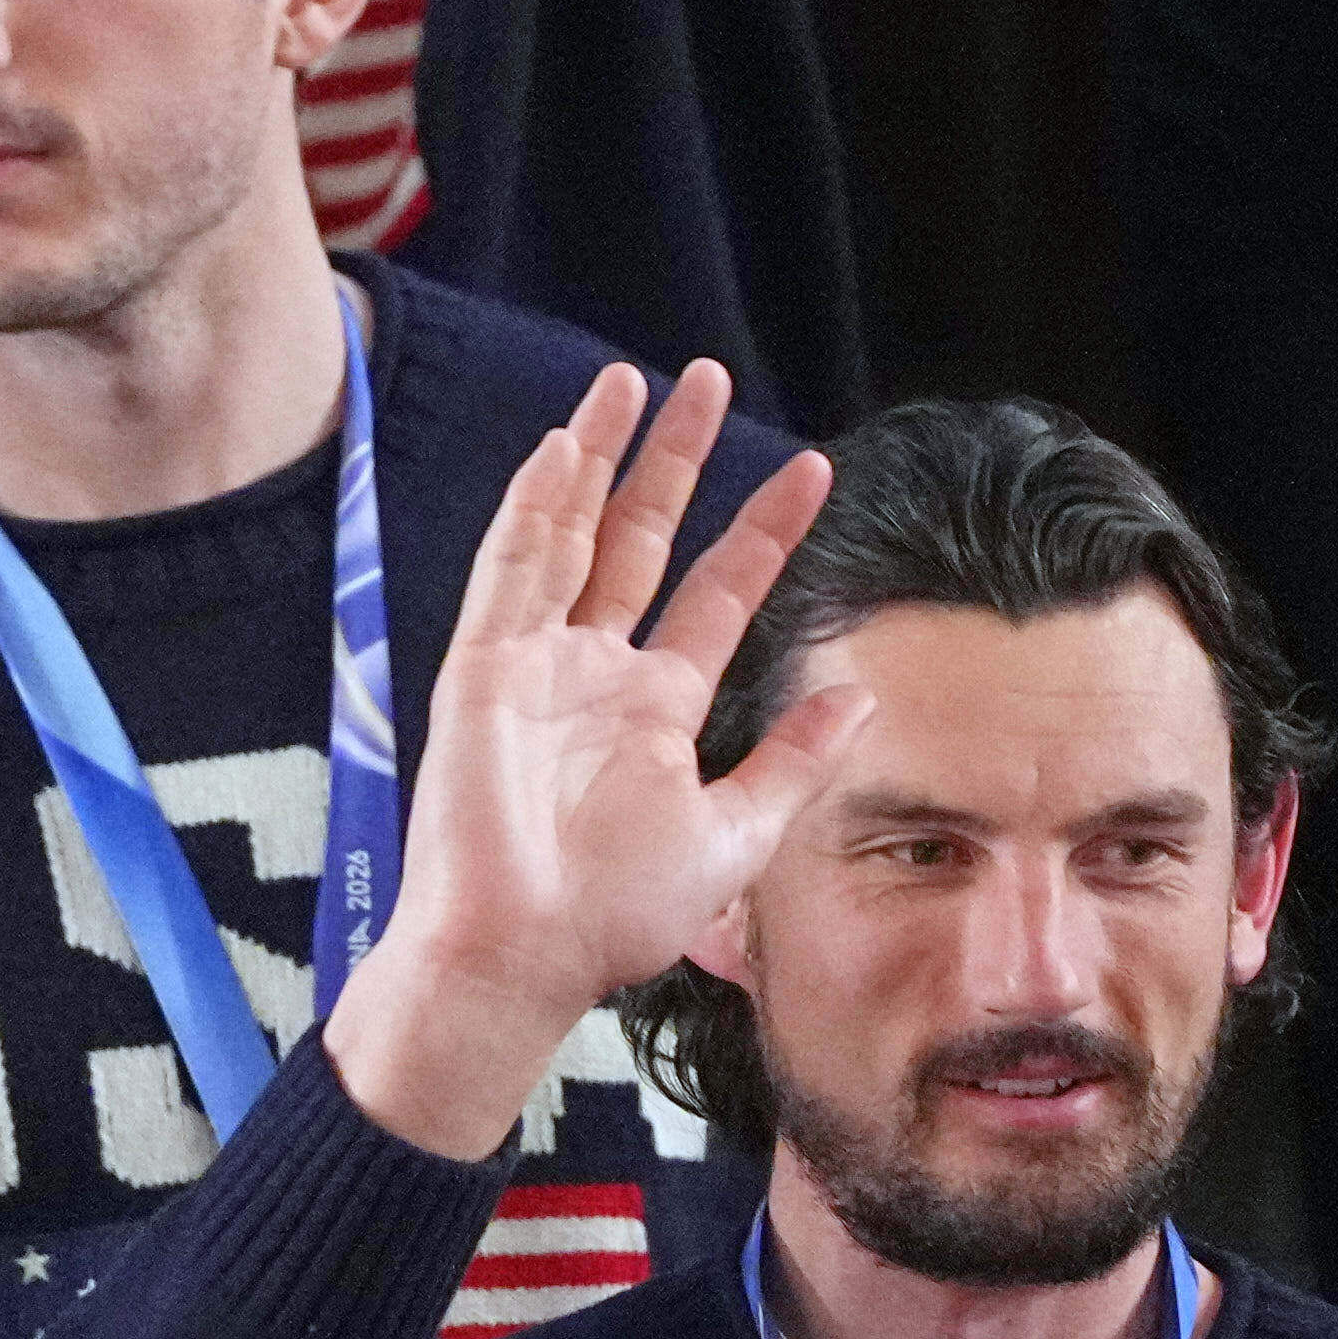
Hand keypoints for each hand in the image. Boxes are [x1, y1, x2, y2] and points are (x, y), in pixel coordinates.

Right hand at [307, 363, 849, 1170]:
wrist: (522, 958)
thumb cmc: (611, 920)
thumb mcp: (734, 838)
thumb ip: (791, 762)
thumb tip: (855, 696)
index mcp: (654, 710)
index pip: (720, 592)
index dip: (764, 531)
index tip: (813, 470)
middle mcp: (594, 672)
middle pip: (642, 537)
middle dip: (675, 459)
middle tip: (706, 380)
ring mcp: (535, 663)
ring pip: (572, 532)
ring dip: (600, 456)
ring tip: (631, 382)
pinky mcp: (482, 669)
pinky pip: (511, 570)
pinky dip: (536, 508)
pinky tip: (564, 448)